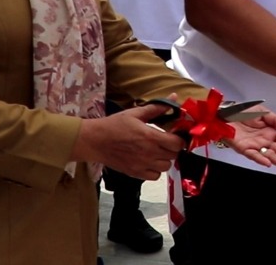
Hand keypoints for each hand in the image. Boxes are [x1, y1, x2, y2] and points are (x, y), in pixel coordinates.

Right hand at [72, 102, 186, 179]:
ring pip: (166, 167)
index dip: (180, 139)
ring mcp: (142, 165)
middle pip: (174, 155)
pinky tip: (150, 161)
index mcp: (150, 136)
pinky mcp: (135, 173)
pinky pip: (155, 176)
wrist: (95, 141)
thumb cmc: (114, 125)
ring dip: (165, 159)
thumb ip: (157, 108)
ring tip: (158, 151)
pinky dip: (155, 170)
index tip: (175, 135)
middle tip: (166, 142)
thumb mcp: (135, 113)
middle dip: (173, 148)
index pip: (178, 144)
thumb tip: (174, 98)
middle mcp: (149, 153)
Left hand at [227, 109, 275, 171]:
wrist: (225, 113)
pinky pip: (253, 155)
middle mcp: (265, 141)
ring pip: (270, 156)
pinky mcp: (244, 149)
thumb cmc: (243, 112)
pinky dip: (261, 159)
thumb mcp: (263, 112)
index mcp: (271, 132)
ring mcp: (255, 146)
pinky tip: (268, 163)